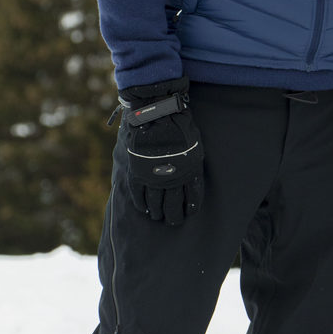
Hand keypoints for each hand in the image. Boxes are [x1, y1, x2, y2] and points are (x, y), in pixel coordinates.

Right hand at [120, 79, 203, 224]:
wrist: (158, 111)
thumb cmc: (180, 124)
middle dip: (174, 216)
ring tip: (159, 217)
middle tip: (173, 221)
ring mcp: (154, 176)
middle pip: (174, 206)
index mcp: (190, 170)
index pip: (193, 197)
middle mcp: (173, 177)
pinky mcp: (138, 172)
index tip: (189, 213)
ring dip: (158, 212)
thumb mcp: (195, 144)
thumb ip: (192, 163)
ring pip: (156, 204)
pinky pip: (139, 195)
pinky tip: (144, 209)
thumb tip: (191, 177)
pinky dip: (141, 204)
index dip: (191, 208)